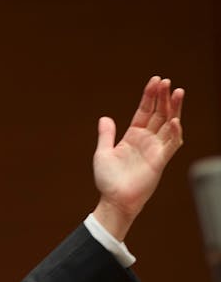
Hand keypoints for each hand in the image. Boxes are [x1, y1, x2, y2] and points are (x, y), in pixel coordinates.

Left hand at [92, 75, 183, 239]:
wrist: (113, 200)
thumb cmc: (108, 180)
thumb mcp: (103, 153)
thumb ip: (106, 135)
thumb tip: (105, 118)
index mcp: (133, 136)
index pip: (145, 111)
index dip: (150, 96)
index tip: (156, 81)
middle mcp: (147, 140)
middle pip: (159, 113)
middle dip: (163, 97)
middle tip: (167, 82)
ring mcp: (155, 149)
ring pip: (169, 124)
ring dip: (174, 108)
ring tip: (178, 92)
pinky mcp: (160, 160)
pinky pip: (171, 144)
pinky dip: (174, 132)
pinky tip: (175, 120)